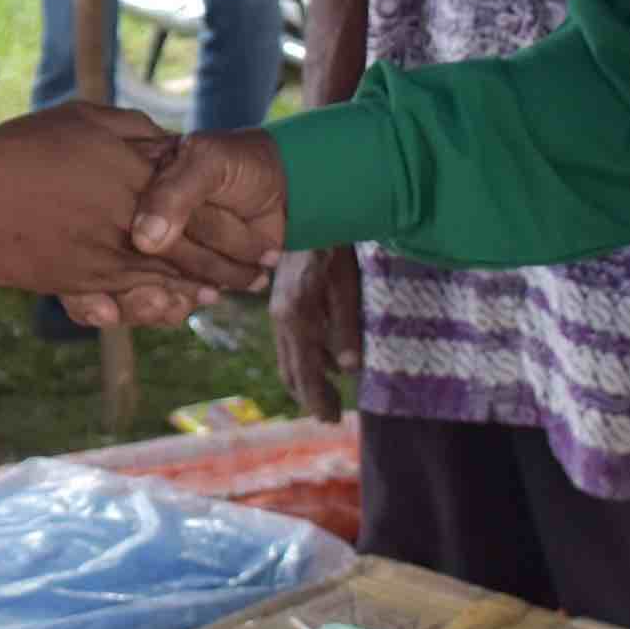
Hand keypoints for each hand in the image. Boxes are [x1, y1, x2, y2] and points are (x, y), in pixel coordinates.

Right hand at [0, 102, 264, 316]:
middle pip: (198, 247)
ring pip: (170, 277)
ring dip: (201, 289)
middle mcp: (132, 212)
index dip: (238, 225)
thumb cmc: (24, 147)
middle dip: (235, 265)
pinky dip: (157, 302)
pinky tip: (175, 305)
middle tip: (261, 274)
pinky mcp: (84, 278)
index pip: (204, 203)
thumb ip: (134, 129)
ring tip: (224, 295)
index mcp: (138, 169)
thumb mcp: (87, 118)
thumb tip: (166, 139)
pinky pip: (131, 296)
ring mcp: (109, 250)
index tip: (262, 234)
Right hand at [271, 242, 360, 421]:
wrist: (308, 208)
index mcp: (295, 318)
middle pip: (291, 370)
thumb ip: (346, 326)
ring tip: (329, 394)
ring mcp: (280, 308)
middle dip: (310, 395)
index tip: (330, 421)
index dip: (317, 400)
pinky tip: (330, 359)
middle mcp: (281, 317)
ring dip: (308, 377)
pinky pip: (293, 339)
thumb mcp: (347, 285)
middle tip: (330, 416)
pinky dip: (309, 356)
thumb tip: (350, 369)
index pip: (304, 373)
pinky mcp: (284, 299)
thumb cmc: (334, 244)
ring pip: (289, 356)